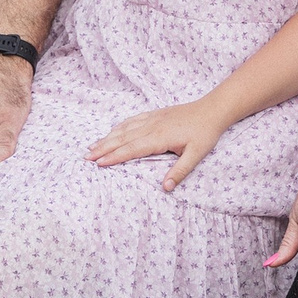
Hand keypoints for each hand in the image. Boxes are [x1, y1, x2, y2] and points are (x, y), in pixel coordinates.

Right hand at [88, 98, 230, 191]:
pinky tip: (112, 131)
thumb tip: (165, 188)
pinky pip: (132, 120)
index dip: (114, 157)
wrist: (212, 110)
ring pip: (124, 129)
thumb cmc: (205, 133)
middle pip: (122, 138)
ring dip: (107, 138)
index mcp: (159, 138)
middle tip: (86, 157)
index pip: (132, 149)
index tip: (99, 163)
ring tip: (92, 146)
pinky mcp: (154, 114)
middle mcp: (151, 127)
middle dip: (103, 148)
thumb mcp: (196, 155)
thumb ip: (180, 171)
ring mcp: (151, 119)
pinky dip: (119, 127)